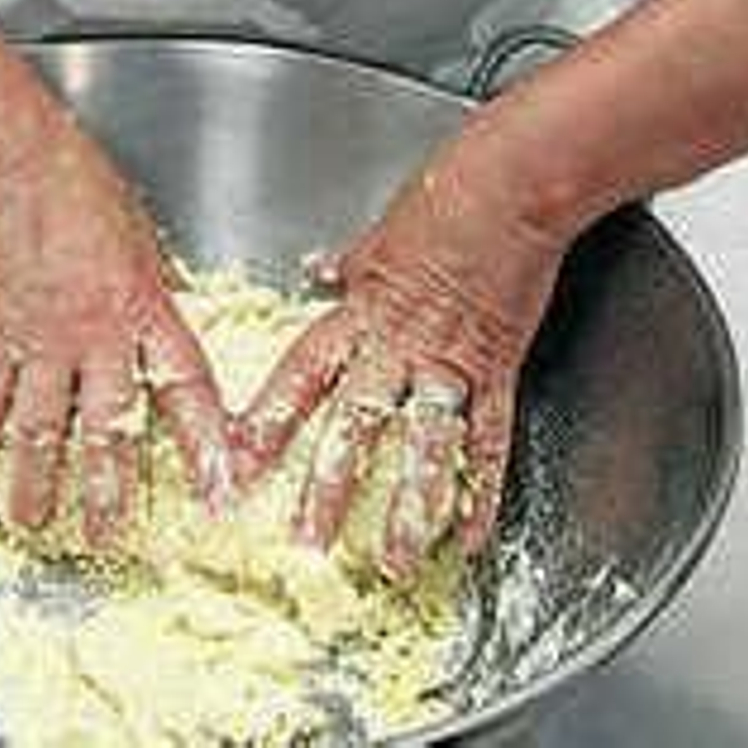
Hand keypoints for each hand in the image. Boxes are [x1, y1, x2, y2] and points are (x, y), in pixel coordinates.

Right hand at [0, 109, 232, 547]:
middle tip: (112, 540)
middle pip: (108, 426)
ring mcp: (42, 338)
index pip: (186, 386)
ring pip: (41, 428)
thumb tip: (182, 329)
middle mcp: (97, 334)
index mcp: (147, 308)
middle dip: (112, 490)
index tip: (220, 490)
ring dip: (36, 484)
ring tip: (35, 527)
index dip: (205, 442)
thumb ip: (162, 296)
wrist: (20, 165)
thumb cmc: (89, 193)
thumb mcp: (147, 244)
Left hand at [234, 114, 568, 578]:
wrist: (510, 187)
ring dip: (404, 508)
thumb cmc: (447, 194)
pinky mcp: (498, 366)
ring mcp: (449, 359)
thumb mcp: (381, 230)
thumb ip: (351, 263)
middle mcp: (398, 342)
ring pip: (418, 446)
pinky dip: (479, 490)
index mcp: (361, 307)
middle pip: (354, 424)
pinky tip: (469, 533)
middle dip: (327, 487)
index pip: (302, 373)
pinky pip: (486, 440)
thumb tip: (318, 270)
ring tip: (389, 560)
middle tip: (305, 543)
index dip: (268, 420)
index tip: (237, 462)